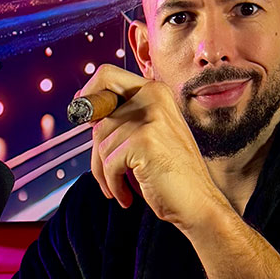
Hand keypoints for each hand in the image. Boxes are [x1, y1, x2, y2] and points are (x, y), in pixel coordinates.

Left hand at [78, 64, 226, 230]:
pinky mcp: (144, 141)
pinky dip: (113, 184)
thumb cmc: (172, 175)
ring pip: (100, 143)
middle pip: (98, 117)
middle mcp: (153, 97)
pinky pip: (108, 162)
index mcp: (156, 91)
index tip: (82, 117)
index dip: (88, 94)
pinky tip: (127, 195)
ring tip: (122, 188)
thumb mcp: (147, 136)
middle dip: (97, 151)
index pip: (106, 75)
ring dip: (106, 173)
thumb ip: (122, 118)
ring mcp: (150, 117)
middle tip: (108, 174)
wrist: (197, 203)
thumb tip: (82, 106)